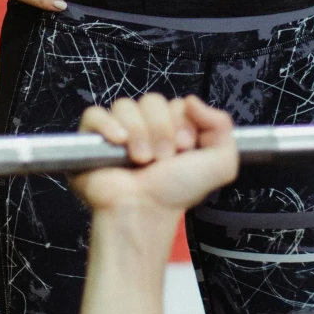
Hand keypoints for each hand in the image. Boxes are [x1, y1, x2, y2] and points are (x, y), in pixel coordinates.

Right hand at [71, 94, 239, 219]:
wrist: (145, 213)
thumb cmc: (176, 192)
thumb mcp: (220, 163)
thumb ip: (222, 125)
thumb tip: (191, 100)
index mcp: (172, 128)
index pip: (176, 103)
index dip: (182, 122)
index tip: (184, 148)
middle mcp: (145, 127)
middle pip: (152, 100)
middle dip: (162, 129)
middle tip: (163, 158)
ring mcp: (117, 132)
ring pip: (125, 105)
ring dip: (139, 132)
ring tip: (142, 160)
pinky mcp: (91, 140)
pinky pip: (94, 114)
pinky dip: (108, 125)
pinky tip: (120, 142)